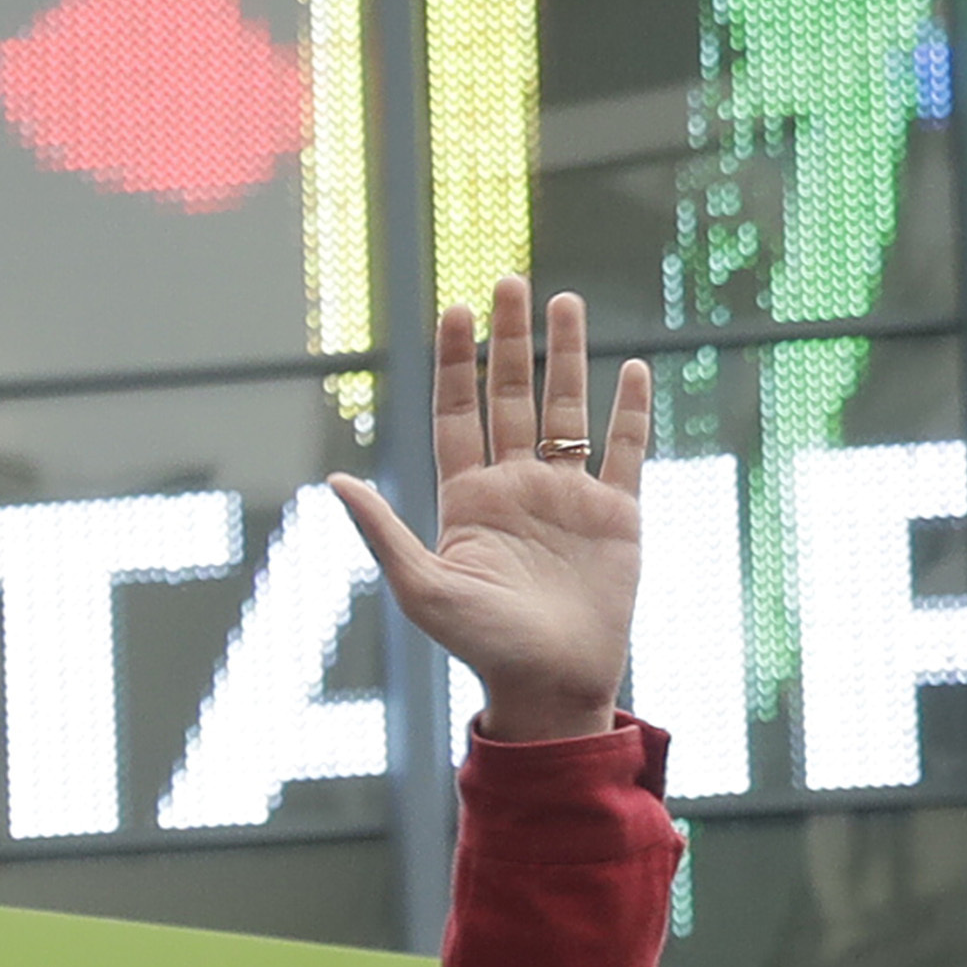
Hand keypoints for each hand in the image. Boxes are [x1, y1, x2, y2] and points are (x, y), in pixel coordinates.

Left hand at [331, 281, 644, 745]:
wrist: (550, 686)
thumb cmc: (480, 646)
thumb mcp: (421, 588)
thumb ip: (382, 531)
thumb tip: (334, 480)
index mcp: (467, 501)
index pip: (458, 415)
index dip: (456, 362)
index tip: (456, 309)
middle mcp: (516, 488)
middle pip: (510, 397)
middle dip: (510, 341)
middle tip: (511, 280)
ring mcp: (568, 497)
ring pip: (566, 409)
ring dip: (566, 357)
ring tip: (566, 301)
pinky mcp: (616, 514)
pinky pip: (625, 451)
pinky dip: (630, 410)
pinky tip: (633, 369)